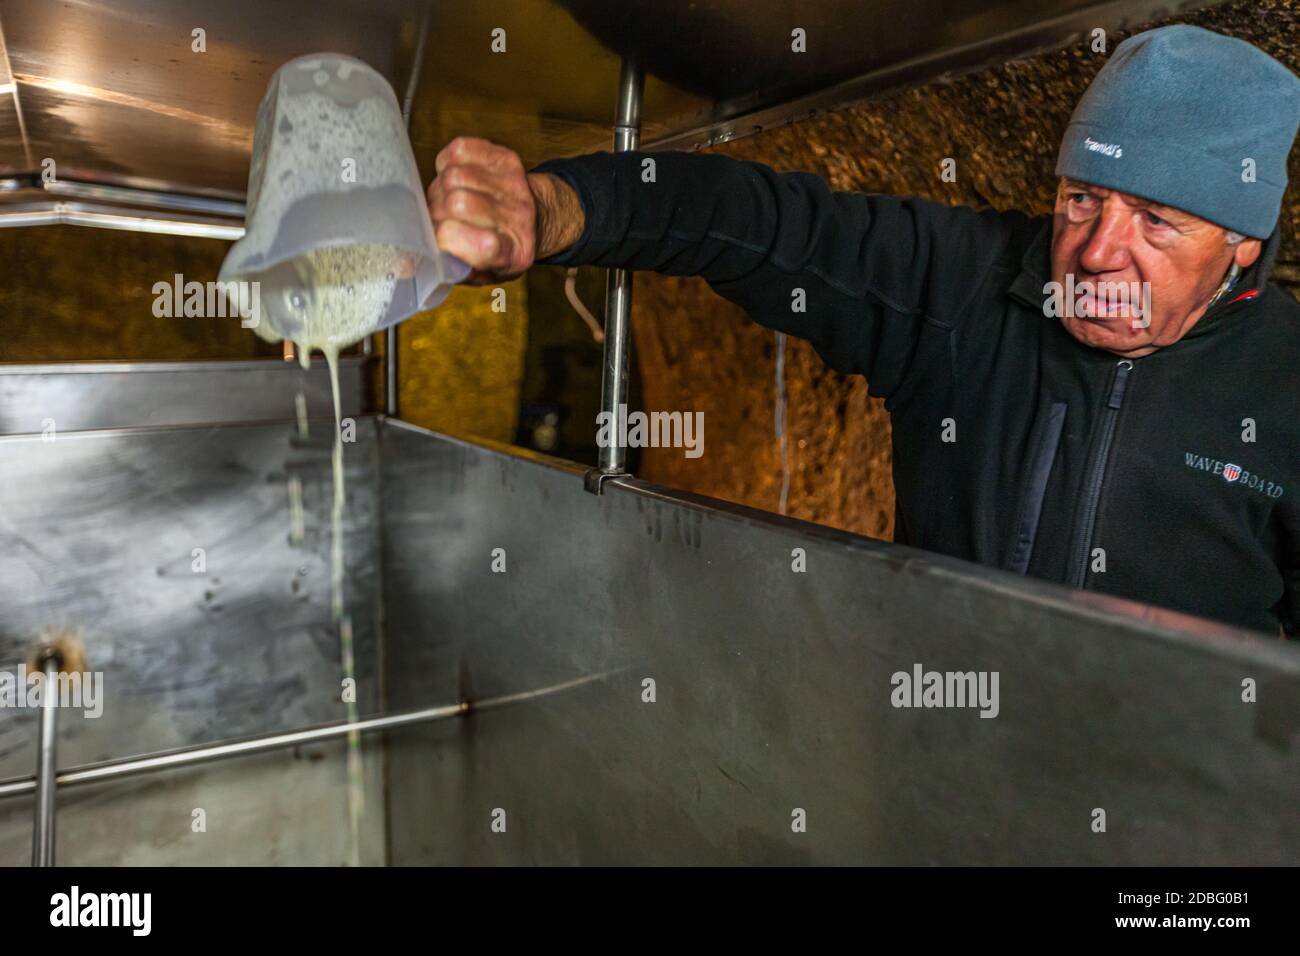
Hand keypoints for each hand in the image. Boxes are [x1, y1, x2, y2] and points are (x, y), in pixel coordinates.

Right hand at [428, 136, 580, 285]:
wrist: (535, 219)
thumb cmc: (499, 248)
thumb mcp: (480, 273)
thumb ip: (448, 270)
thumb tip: (409, 262)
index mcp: (512, 253)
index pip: (480, 244)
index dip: (449, 240)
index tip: (441, 240)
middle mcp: (518, 217)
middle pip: (456, 204)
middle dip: (437, 213)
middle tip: (441, 219)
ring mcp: (513, 184)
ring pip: (453, 177)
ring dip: (441, 188)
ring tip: (448, 199)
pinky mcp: (504, 158)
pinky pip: (459, 150)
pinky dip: (448, 163)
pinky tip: (456, 178)